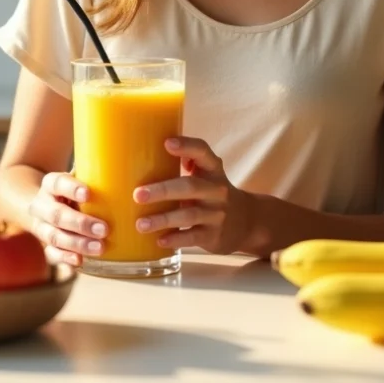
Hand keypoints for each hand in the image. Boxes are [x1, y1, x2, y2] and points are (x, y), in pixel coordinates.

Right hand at [27, 171, 107, 266]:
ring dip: (78, 243)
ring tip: (100, 248)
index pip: (57, 183)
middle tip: (104, 229)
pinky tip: (80, 261)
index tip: (88, 194)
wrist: (46, 204)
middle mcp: (42, 205)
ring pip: (54, 236)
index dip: (71, 188)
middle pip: (56, 214)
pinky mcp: (46, 244)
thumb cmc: (73, 190)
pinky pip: (52, 254)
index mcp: (50, 185)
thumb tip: (130, 174)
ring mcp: (41, 226)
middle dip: (81, 223)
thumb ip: (97, 178)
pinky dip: (66, 258)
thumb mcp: (80, 179)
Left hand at [133, 137, 254, 253]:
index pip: (203, 152)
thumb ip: (184, 165)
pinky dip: (175, 239)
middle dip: (163, 190)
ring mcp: (217, 214)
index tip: (166, 143)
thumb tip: (141, 156)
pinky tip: (159, 240)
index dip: (186, 146)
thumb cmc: (211, 194)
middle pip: (190, 186)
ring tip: (140, 224)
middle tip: (137, 194)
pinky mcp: (214, 235)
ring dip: (163, 219)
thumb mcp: (206, 176)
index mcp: (212, 169)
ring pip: (189, 215)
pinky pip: (193, 237)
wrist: (246, 222)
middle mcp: (217, 190)